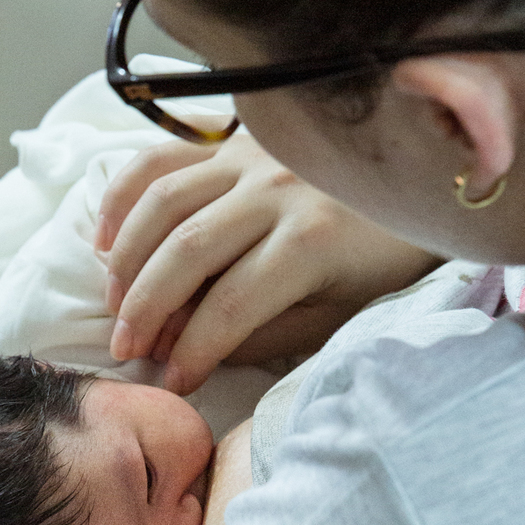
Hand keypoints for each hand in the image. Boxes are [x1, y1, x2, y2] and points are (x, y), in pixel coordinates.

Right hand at [95, 132, 439, 393]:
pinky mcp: (233, 139)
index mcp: (311, 241)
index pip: (230, 306)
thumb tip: (191, 350)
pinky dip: (123, 197)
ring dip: (127, 258)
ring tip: (114, 306)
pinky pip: (160, 159)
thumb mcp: (338, 312)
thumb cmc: (383, 257)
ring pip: (163, 203)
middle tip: (124, 351)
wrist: (420, 179)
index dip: (194, 351)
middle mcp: (276, 190)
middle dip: (145, 310)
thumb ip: (266, 332)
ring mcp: (251, 157)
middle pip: (185, 252)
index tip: (172, 385)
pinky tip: (104, 241)